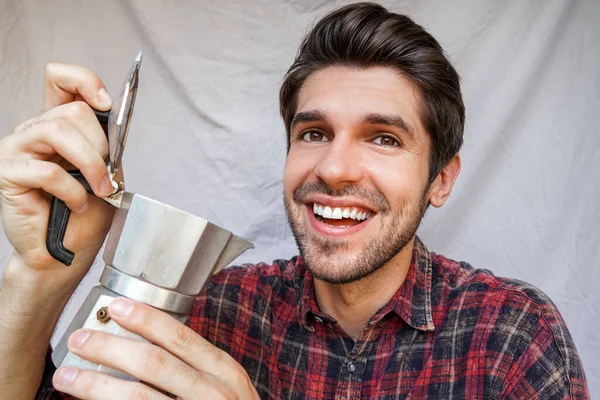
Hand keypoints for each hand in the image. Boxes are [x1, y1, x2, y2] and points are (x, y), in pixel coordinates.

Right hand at [0, 63, 115, 286]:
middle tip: (107, 175)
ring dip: (91, 163)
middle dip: (101, 145)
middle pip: (72, 110)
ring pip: (59, 130)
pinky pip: (49, 170)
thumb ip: (106, 144)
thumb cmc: (84, 215)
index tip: (107, 102)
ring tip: (99, 189)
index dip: (85, 80)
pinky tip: (76, 203)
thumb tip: (112, 120)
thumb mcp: (106, 172)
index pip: (60, 79)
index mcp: (58, 125)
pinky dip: (73, 190)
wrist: (65, 252)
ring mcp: (18, 149)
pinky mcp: (8, 172)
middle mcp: (34, 131)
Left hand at [52, 298, 259, 398]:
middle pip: (153, 363)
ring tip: (67, 376)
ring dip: (96, 385)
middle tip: (80, 339)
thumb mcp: (228, 385)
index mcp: (224, 372)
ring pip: (137, 397)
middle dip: (110, 348)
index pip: (181, 337)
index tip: (117, 308)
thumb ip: (198, 365)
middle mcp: (211, 393)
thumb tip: (148, 341)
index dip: (145, 320)